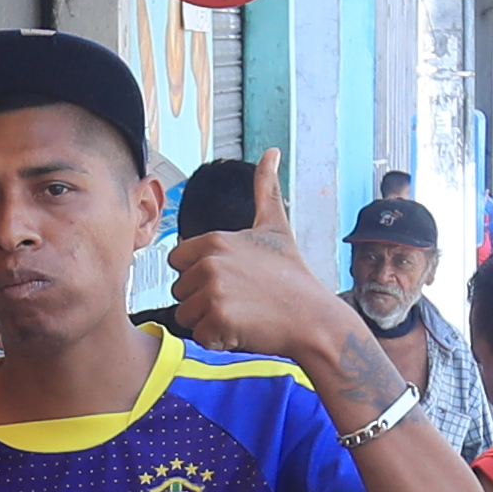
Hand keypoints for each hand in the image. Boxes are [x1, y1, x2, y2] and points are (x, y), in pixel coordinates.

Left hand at [164, 173, 359, 377]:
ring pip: (186, 316)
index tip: (232, 280)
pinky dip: (218, 340)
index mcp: (214, 239)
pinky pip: (200, 336)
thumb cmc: (293, 275)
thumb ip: (266, 189)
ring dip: (209, 322)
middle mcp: (209, 262)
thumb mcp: (276, 227)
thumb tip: (271, 151)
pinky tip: (244, 331)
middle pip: (180, 291)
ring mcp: (213, 291)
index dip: (200, 275)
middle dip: (204, 301)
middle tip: (241, 301)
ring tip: (243, 315)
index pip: (178, 263)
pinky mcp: (218, 320)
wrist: (313, 318)